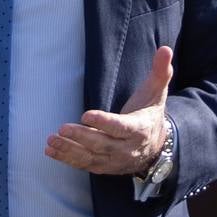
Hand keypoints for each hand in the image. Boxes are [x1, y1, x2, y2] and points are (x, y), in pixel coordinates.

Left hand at [46, 46, 172, 175]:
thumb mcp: (157, 92)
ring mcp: (116, 160)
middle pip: (103, 144)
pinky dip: (68, 159)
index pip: (121, 127)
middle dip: (82, 137)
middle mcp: (128, 148)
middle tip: (63, 128)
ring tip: (51, 140)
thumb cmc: (149, 113)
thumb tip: (165, 49)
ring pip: (91, 157)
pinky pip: (85, 165)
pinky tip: (51, 151)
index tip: (85, 115)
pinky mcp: (105, 166)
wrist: (155, 146)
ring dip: (70, 150)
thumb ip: (160, 71)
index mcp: (140, 129)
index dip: (104, 122)